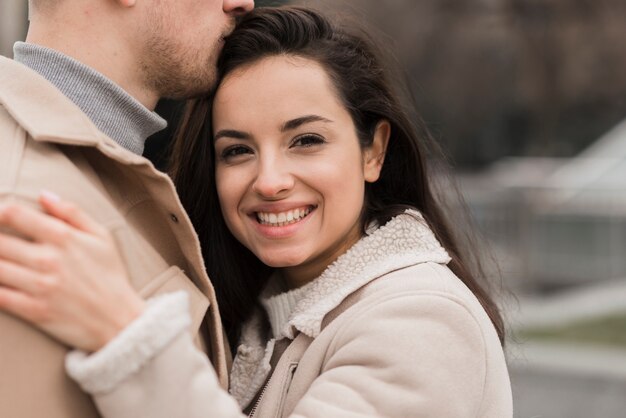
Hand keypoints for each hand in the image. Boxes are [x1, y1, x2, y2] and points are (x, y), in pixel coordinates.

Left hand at [0, 192, 144, 351]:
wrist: (119, 319)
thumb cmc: (111, 276)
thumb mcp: (102, 236)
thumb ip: (72, 212)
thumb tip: (43, 196)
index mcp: (63, 237)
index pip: (14, 214)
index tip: (0, 217)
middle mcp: (48, 259)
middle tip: (2, 244)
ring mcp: (39, 286)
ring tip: (3, 262)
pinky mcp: (33, 310)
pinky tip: (1, 282)